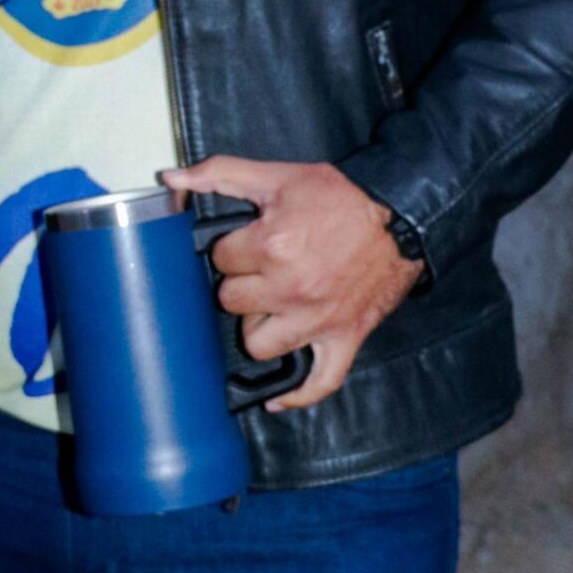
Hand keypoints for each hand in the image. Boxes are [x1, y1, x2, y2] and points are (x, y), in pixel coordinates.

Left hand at [163, 155, 423, 412]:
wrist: (401, 214)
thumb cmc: (342, 198)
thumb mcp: (278, 176)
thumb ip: (220, 174)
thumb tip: (171, 179)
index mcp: (272, 245)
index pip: (222, 259)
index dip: (233, 248)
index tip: (249, 241)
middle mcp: (291, 288)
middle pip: (232, 302)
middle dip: (243, 284)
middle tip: (262, 268)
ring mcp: (316, 319)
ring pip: (258, 343)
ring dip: (259, 326)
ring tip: (271, 306)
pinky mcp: (344, 338)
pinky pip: (318, 382)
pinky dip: (297, 395)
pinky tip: (276, 398)